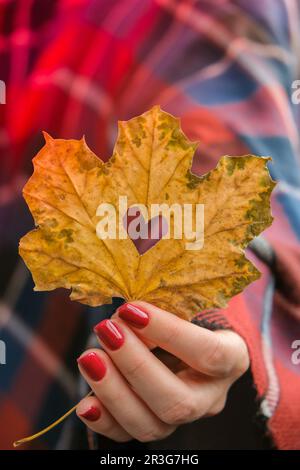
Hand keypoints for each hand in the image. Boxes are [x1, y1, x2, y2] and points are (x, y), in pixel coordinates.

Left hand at [76, 302, 248, 442]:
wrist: (184, 341)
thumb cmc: (185, 315)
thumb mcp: (183, 305)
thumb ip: (163, 308)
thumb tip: (126, 316)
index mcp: (231, 358)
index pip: (207, 352)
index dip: (168, 332)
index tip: (131, 309)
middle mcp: (211, 396)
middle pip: (178, 401)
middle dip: (135, 366)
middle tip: (107, 330)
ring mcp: (184, 418)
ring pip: (152, 425)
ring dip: (113, 391)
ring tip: (89, 357)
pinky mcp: (155, 425)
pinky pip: (128, 435)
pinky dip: (104, 421)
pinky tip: (86, 403)